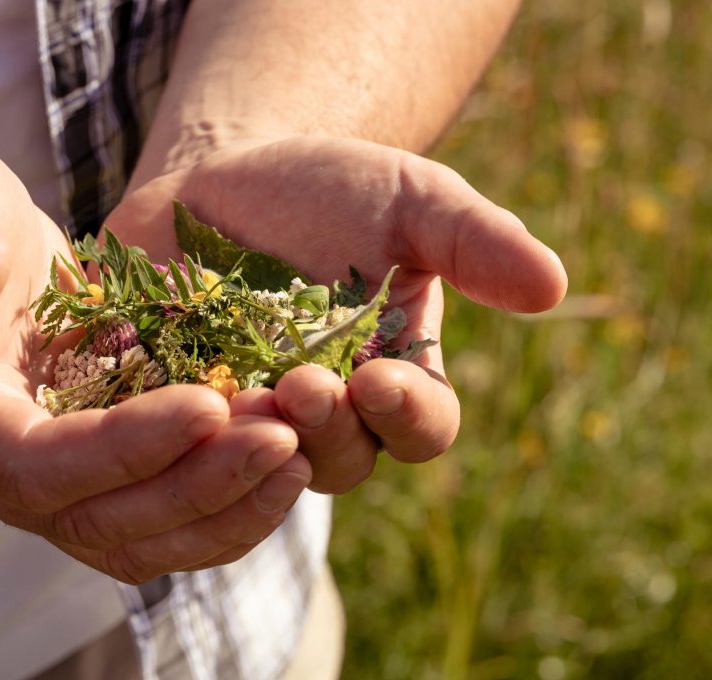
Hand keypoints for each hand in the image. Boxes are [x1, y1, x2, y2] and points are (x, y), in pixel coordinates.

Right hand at [0, 137, 310, 582]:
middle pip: (102, 519)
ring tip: (300, 453)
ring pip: (144, 536)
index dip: (121, 448)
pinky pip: (168, 514)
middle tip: (281, 438)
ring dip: (227, 506)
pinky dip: (230, 500)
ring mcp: (54, 483)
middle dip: (197, 485)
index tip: (208, 404)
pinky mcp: (102, 471)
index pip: (31, 465)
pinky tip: (290, 458)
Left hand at [106, 136, 567, 492]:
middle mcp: (330, 419)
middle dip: (325, 429)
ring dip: (253, 445)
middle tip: (297, 385)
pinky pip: (181, 448)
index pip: (422, 427)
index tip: (378, 378)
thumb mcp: (408, 198)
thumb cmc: (331, 191)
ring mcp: (252, 423)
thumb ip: (474, 240)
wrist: (226, 177)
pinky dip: (174, 434)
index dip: (406, 415)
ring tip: (233, 399)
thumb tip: (553, 287)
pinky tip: (158, 400)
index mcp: (397, 380)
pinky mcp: (178, 413)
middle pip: (342, 460)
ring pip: (261, 468)